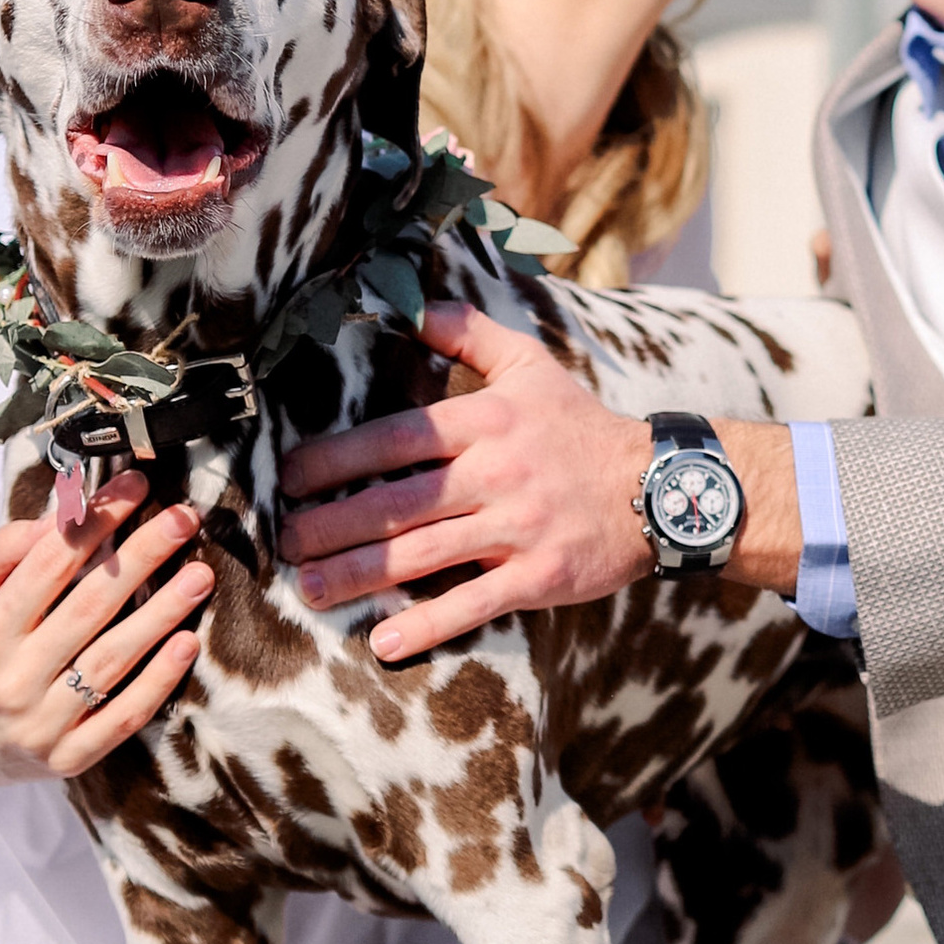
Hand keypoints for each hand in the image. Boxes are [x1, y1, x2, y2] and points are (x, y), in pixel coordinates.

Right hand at [0, 469, 214, 785]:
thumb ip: (2, 552)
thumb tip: (59, 516)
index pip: (47, 565)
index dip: (94, 521)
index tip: (134, 486)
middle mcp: (11, 678)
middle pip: (88, 606)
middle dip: (141, 556)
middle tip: (183, 520)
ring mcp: (41, 723)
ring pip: (111, 660)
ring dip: (162, 614)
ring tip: (200, 575)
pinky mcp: (69, 757)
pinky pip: (122, 717)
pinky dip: (157, 681)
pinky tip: (187, 644)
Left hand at [278, 304, 801, 660]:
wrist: (660, 487)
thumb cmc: (581, 428)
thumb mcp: (530, 365)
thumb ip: (465, 332)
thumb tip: (406, 303)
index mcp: (485, 422)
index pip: (395, 438)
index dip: (336, 458)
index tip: (290, 476)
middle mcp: (496, 473)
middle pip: (397, 502)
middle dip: (331, 524)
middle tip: (284, 542)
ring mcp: (518, 528)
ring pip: (424, 554)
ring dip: (360, 575)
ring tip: (310, 590)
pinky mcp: (541, 576)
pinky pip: (475, 603)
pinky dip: (428, 623)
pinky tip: (384, 640)